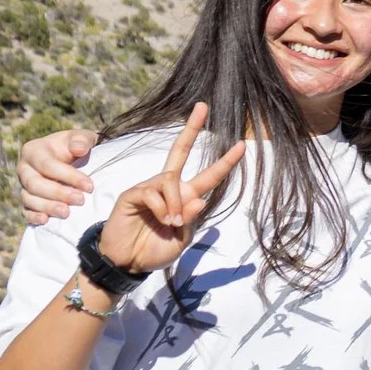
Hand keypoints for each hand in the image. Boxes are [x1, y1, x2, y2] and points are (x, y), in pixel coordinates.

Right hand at [20, 128, 99, 224]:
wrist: (72, 159)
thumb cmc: (77, 147)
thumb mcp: (81, 138)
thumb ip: (81, 140)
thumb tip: (78, 149)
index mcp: (34, 151)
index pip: (47, 165)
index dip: (68, 176)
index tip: (89, 186)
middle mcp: (24, 169)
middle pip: (35, 183)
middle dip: (57, 193)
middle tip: (80, 200)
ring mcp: (24, 186)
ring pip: (29, 198)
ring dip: (47, 207)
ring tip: (67, 213)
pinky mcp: (27, 201)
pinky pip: (25, 211)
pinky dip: (33, 217)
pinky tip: (46, 220)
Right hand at [95, 105, 246, 279]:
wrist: (128, 262)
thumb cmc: (155, 249)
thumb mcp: (182, 237)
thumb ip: (191, 218)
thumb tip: (199, 198)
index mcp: (185, 196)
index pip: (208, 175)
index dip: (225, 162)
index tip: (242, 145)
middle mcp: (168, 186)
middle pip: (180, 150)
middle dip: (191, 128)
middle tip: (203, 106)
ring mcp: (149, 187)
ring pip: (170, 179)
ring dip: (176, 202)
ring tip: (172, 222)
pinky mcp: (133, 194)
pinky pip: (153, 192)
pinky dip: (163, 208)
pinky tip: (162, 220)